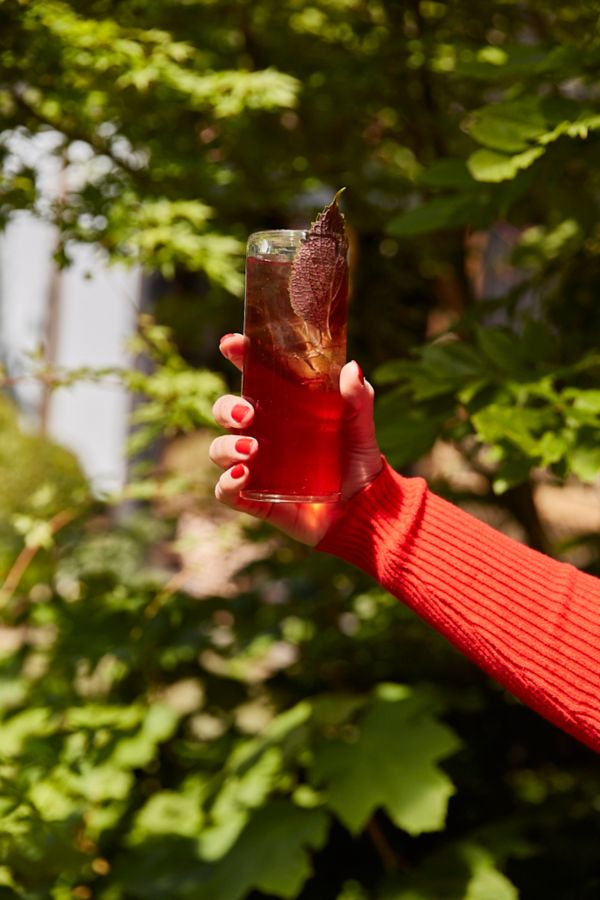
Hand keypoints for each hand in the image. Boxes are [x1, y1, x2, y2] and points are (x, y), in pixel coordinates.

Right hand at [210, 334, 382, 545]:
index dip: (239, 358)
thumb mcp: (360, 426)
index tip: (231, 345)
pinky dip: (227, 482)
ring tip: (250, 450)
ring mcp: (256, 467)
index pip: (254, 377)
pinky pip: (226, 490)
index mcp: (283, 408)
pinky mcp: (256, 499)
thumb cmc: (358, 463)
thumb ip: (358, 398)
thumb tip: (351, 368)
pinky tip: (241, 475)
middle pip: (225, 412)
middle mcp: (264, 434)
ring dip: (225, 446)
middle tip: (247, 415)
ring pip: (219, 450)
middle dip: (226, 408)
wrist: (365, 512)